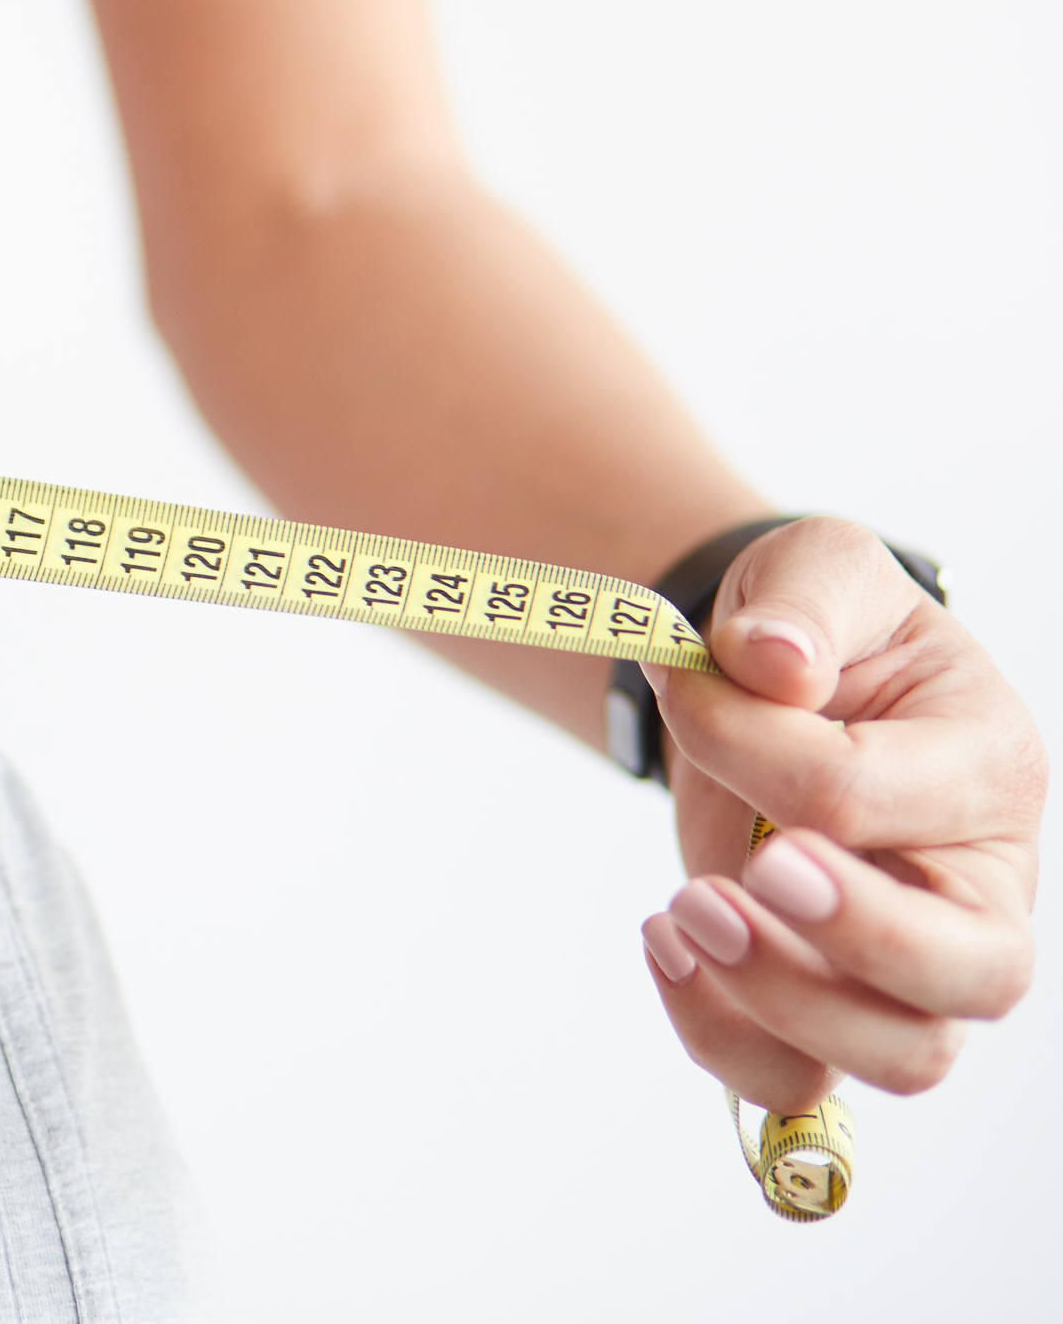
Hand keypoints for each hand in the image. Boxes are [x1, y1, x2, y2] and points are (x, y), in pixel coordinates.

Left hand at [638, 517, 1043, 1108]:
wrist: (775, 678)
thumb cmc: (814, 628)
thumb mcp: (815, 568)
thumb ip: (802, 601)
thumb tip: (773, 661)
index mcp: (988, 766)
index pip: (872, 793)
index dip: (753, 747)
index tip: (680, 686)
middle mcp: (979, 881)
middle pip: (974, 975)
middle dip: (847, 939)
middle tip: (742, 873)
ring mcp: (912, 961)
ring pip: (901, 1056)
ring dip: (779, 1003)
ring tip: (679, 914)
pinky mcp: (831, 1000)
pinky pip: (798, 1081)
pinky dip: (720, 1039)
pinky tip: (662, 945)